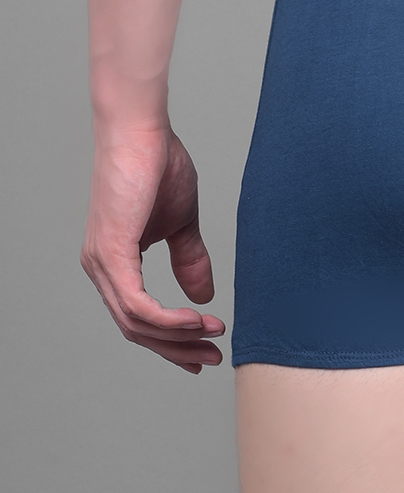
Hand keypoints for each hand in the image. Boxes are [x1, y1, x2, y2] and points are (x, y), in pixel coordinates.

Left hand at [81, 126, 224, 372]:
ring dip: (178, 337)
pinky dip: (168, 319)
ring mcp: (103, 263)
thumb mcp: (182, 224)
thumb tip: (203, 296)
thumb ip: (190, 260)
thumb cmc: (158, 166)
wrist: (143, 133)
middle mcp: (101, 268)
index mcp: (115, 262)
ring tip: (213, 335)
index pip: (137, 317)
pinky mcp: (111, 254)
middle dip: (176, 349)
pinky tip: (195, 322)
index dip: (169, 341)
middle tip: (210, 359)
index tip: (201, 353)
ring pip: (135, 323)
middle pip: (135, 329)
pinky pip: (137, 305)